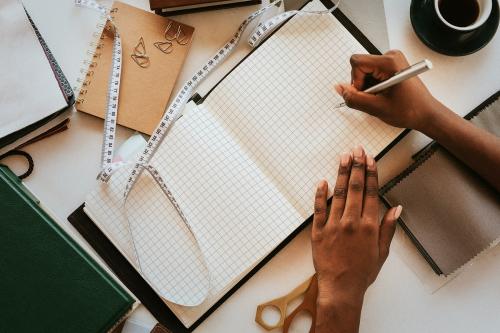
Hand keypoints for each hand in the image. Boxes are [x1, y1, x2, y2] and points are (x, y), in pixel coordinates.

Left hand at [312, 146, 401, 306]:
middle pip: (355, 188)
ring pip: (338, 193)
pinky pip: (319, 209)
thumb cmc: (363, 272)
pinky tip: (322, 180)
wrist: (340, 288)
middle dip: (357, 166)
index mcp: (369, 226)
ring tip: (343, 157)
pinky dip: (320, 194)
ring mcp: (334, 225)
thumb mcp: (382, 252)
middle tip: (357, 150)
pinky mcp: (318, 231)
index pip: (371, 193)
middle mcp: (352, 222)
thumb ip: (388, 228)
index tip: (370, 159)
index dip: (371, 174)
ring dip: (341, 173)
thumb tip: (397, 208)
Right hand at [334, 50, 444, 131]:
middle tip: (376, 98)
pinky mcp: (392, 67)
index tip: (366, 93)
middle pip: (361, 67)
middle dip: (363, 85)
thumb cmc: (410, 110)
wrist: (426, 114)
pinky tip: (384, 95)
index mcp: (389, 62)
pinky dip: (374, 87)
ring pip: (365, 72)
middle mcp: (391, 57)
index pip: (357, 62)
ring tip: (382, 98)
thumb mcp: (376, 108)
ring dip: (369, 88)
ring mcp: (392, 61)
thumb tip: (339, 88)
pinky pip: (373, 74)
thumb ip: (354, 98)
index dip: (355, 81)